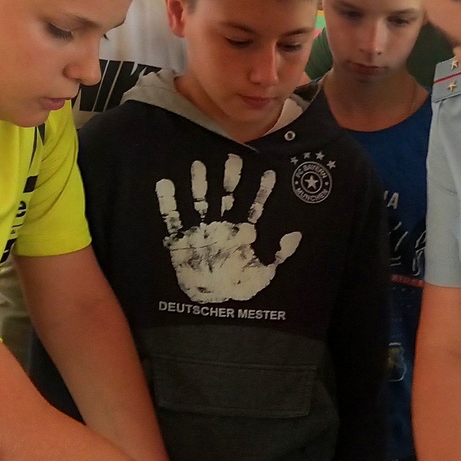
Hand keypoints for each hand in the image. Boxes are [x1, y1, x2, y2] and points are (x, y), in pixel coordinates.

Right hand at [155, 155, 301, 303]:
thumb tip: (294, 234)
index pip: (254, 206)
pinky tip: (165, 182)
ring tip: (198, 165)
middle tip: (234, 157)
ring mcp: (201, 230)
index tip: (269, 172)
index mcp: (242, 232)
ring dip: (200, 183)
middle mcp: (222, 225)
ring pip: (201, 200)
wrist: (209, 303)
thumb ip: (280, 254)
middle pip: (226, 195)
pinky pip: (173, 217)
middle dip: (230, 178)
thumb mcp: (265, 274)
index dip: (262, 190)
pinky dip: (168, 200)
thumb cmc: (237, 288)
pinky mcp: (180, 239)